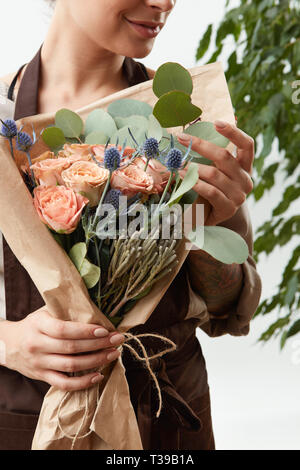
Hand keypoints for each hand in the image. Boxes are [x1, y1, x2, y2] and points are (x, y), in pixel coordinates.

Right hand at [0, 308, 124, 391]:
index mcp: (39, 325)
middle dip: (98, 344)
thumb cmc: (34, 324)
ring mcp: (39, 363)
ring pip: (70, 366)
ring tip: (113, 354)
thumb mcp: (45, 312)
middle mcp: (37, 345)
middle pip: (71, 348)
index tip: (105, 329)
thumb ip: (65, 311)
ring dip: (96, 361)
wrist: (8, 344)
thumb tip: (96, 310)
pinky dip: (82, 382)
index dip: (85, 331)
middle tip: (118, 340)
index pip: (64, 329)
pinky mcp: (41, 376)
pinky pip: (63, 383)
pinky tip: (98, 376)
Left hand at [178, 120, 253, 225]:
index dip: (234, 132)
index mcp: (245, 166)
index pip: (247, 145)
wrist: (211, 218)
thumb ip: (210, 156)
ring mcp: (239, 195)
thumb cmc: (211, 189)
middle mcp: (245, 179)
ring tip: (178, 163)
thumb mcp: (215, 170)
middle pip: (225, 157)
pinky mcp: (228, 208)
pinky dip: (195, 183)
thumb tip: (190, 134)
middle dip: (201, 145)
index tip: (216, 123)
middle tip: (182, 138)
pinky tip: (183, 177)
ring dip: (193, 167)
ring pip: (215, 174)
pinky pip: (210, 191)